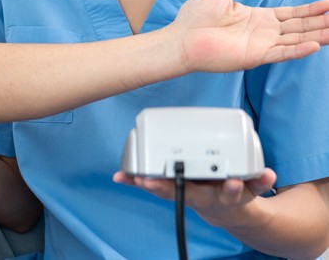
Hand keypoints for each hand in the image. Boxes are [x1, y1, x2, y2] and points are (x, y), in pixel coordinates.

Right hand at [113, 168, 275, 227]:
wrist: (232, 214)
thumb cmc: (199, 192)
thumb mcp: (171, 189)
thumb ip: (145, 181)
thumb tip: (118, 176)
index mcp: (185, 191)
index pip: (165, 188)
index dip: (154, 184)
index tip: (143, 179)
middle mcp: (205, 195)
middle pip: (194, 193)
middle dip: (187, 189)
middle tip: (188, 182)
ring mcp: (227, 193)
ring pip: (227, 193)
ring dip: (228, 189)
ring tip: (229, 181)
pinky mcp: (248, 191)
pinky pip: (257, 186)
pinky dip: (262, 180)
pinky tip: (268, 173)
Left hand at [171, 0, 328, 72]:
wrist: (181, 38)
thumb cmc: (194, 18)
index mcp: (257, 17)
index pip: (292, 13)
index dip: (312, 9)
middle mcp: (263, 32)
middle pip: (300, 26)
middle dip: (321, 22)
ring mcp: (260, 45)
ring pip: (296, 39)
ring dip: (317, 35)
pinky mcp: (254, 56)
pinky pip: (281, 52)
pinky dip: (298, 49)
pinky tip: (314, 45)